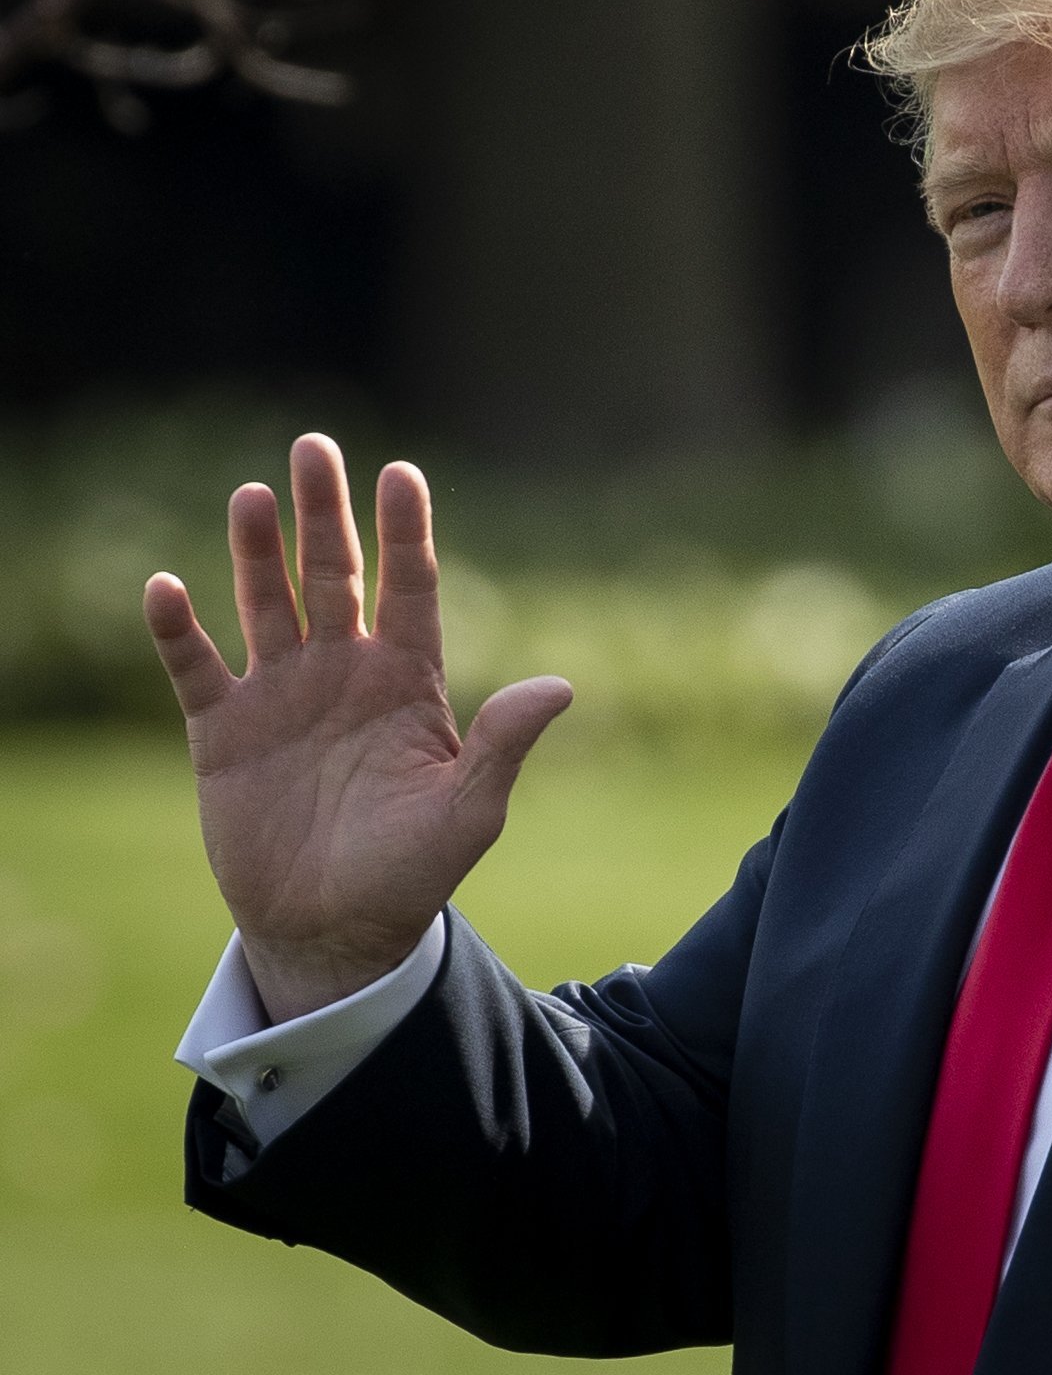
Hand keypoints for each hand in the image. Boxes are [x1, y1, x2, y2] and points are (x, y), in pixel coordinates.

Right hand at [143, 435, 570, 1022]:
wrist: (336, 929)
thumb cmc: (413, 871)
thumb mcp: (469, 810)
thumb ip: (504, 744)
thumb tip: (561, 685)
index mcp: (410, 681)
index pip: (411, 588)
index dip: (405, 531)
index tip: (401, 472)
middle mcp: (345, 672)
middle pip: (336, 574)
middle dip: (325, 513)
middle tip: (314, 446)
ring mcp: (282, 695)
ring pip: (267, 603)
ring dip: (257, 552)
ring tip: (253, 494)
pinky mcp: (224, 730)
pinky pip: (195, 667)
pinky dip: (179, 629)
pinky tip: (167, 587)